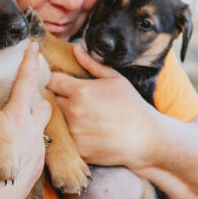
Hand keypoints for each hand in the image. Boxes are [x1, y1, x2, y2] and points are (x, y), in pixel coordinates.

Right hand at [0, 42, 50, 198]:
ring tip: (20, 128)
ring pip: (43, 127)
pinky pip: (39, 148)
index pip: (26, 81)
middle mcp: (31, 130)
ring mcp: (38, 149)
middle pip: (43, 104)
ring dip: (35, 123)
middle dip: (36, 99)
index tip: (33, 45)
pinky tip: (18, 153)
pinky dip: (31, 145)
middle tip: (22, 101)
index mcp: (14, 117)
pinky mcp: (39, 166)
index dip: (29, 61)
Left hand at [46, 44, 155, 168]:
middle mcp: (73, 112)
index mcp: (80, 91)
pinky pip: (66, 139)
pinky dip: (71, 135)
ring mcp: (74, 133)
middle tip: (74, 101)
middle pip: (51, 101)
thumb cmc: (132, 106)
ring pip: (56, 121)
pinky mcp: (77, 149)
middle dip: (59, 98)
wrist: (146, 138)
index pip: (51, 81)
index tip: (62, 83)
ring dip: (64, 117)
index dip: (56, 80)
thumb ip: (91, 63)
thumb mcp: (115, 79)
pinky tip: (87, 132)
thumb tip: (76, 48)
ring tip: (82, 117)